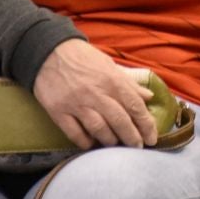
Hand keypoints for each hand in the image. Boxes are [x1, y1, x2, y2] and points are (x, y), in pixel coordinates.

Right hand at [31, 39, 156, 148]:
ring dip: (110, 141)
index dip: (146, 124)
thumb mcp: (108, 65)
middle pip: (119, 121)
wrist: (48, 51)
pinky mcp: (58, 111)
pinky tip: (91, 144)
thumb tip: (149, 97)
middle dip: (132, 137)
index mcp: (111, 80)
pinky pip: (75, 133)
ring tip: (115, 145)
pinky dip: (85, 142)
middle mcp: (96, 93)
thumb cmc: (82, 58)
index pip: (135, 105)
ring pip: (99, 129)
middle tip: (137, 147)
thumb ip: (128, 83)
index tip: (152, 137)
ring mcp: (76, 104)